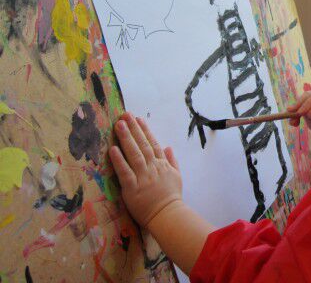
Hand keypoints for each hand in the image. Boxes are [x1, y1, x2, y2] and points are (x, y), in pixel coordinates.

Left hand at [109, 113, 182, 228]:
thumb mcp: (177, 176)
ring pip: (134, 153)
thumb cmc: (171, 197)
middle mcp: (152, 167)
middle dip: (133, 129)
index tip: (139, 119)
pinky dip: (119, 160)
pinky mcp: (132, 188)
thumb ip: (172, 161)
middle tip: (125, 115)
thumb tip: (168, 146)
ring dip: (126, 138)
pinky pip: (124, 171)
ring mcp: (143, 176)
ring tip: (119, 125)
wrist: (168, 215)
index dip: (145, 130)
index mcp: (162, 164)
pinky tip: (113, 149)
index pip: (153, 143)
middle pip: (142, 144)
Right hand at [287, 90, 310, 138]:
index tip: (300, 113)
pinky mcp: (306, 105)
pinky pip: (297, 107)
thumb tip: (307, 111)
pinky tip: (294, 123)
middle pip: (306, 96)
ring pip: (300, 101)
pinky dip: (293, 114)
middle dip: (298, 106)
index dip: (307, 104)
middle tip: (290, 114)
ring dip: (294, 111)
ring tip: (293, 123)